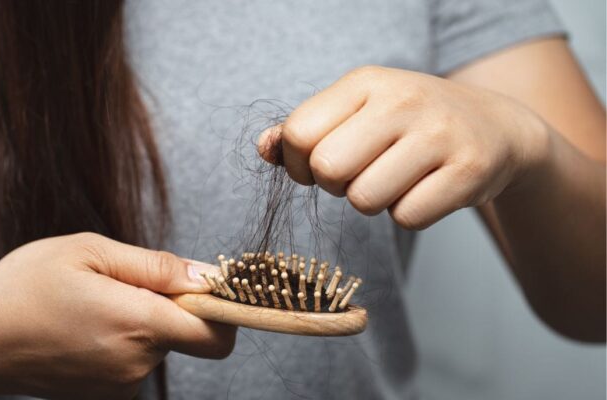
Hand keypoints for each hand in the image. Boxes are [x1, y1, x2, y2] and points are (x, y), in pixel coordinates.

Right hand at [0, 233, 233, 398]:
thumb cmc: (24, 288)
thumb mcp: (89, 252)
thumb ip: (156, 266)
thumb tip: (205, 275)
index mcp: (138, 323)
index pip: (217, 333)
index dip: (222, 309)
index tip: (204, 288)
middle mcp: (136, 363)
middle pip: (185, 334)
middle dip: (168, 307)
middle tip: (121, 284)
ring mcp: (119, 386)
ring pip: (156, 346)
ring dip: (139, 323)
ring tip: (92, 306)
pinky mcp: (104, 396)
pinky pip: (133, 361)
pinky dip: (122, 343)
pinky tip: (85, 328)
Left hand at [259, 66, 548, 228]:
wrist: (495, 127)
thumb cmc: (410, 123)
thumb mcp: (357, 111)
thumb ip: (305, 129)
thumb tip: (264, 148)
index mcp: (365, 82)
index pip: (299, 134)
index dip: (299, 164)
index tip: (320, 165)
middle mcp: (402, 100)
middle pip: (328, 170)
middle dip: (336, 185)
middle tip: (360, 174)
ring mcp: (439, 134)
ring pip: (365, 200)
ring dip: (372, 202)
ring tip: (396, 179)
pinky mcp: (468, 170)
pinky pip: (407, 218)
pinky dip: (409, 213)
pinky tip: (425, 188)